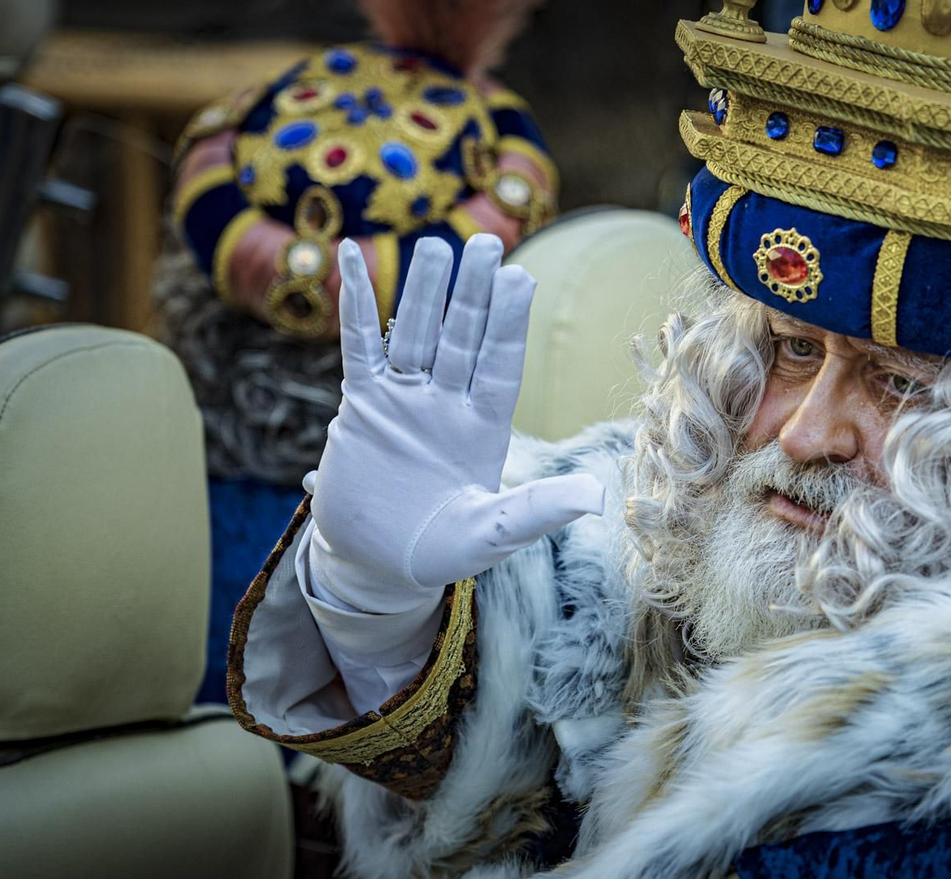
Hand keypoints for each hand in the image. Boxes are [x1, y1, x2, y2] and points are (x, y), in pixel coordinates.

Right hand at [307, 235, 604, 611]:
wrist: (375, 566)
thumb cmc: (439, 552)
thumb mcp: (491, 534)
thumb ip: (536, 510)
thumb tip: (598, 497)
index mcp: (485, 427)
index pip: (500, 364)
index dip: (509, 322)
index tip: (522, 277)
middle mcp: (448, 403)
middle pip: (462, 336)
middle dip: (473, 292)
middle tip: (487, 241)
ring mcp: (404, 399)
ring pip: (416, 333)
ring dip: (424, 290)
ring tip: (437, 244)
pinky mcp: (362, 405)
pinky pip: (359, 346)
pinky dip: (356, 305)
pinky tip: (351, 257)